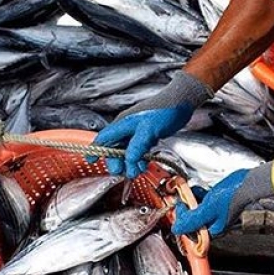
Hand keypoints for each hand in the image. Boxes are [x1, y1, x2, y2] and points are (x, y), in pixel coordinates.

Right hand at [87, 72, 212, 177]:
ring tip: (137, 171)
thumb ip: (137, 147)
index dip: (96, 149)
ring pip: (128, 150)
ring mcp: (138, 131)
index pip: (104, 138)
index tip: (91, 160)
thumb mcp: (149, 130)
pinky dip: (139, 158)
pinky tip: (144, 164)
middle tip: (122, 173)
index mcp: (123, 124)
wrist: (182, 102)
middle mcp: (127, 128)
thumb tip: (128, 163)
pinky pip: (139, 150)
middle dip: (117, 161)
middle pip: (115, 148)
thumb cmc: (164, 110)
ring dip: (130, 162)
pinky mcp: (147, 134)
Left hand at [173, 164, 273, 235]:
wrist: (245, 183)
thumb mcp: (206, 210)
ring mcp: (216, 214)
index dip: (182, 220)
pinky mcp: (217, 204)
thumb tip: (176, 229)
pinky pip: (203, 203)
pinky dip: (199, 196)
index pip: (190, 232)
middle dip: (187, 209)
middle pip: (192, 221)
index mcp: (212, 231)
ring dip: (192, 201)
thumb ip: (191, 221)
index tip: (180, 207)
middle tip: (184, 199)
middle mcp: (214, 225)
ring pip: (197, 210)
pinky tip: (199, 190)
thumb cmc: (230, 197)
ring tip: (192, 193)